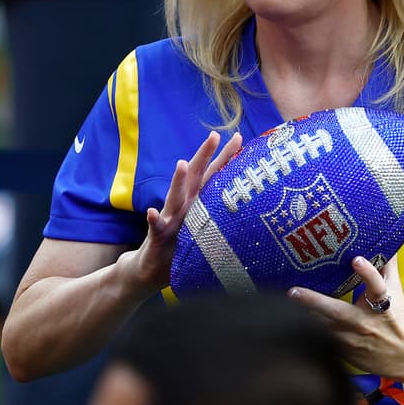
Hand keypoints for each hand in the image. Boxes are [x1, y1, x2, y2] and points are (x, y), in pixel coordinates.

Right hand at [122, 131, 243, 290]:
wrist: (153, 269)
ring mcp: (170, 219)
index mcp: (197, 202)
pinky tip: (152, 213)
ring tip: (183, 164)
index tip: (240, 137)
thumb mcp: (204, 229)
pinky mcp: (157, 236)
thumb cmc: (182, 248)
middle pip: (195, 176)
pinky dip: (154, 219)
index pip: (212, 175)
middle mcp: (183, 205)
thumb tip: (251, 209)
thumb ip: (220, 216)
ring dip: (179, 180)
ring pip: (174, 196)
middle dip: (205, 155)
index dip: (225, 157)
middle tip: (215, 135)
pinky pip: (155, 227)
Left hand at [288, 256, 403, 383]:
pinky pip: (322, 341)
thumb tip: (390, 241)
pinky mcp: (345, 352)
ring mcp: (353, 339)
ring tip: (282, 305)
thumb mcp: (396, 293)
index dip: (367, 272)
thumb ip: (388, 267)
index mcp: (382, 304)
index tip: (356, 259)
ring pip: (324, 327)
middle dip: (314, 301)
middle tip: (293, 290)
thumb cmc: (399, 320)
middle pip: (338, 311)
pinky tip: (290, 324)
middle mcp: (365, 322)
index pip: (376, 286)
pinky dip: (308, 332)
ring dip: (304, 317)